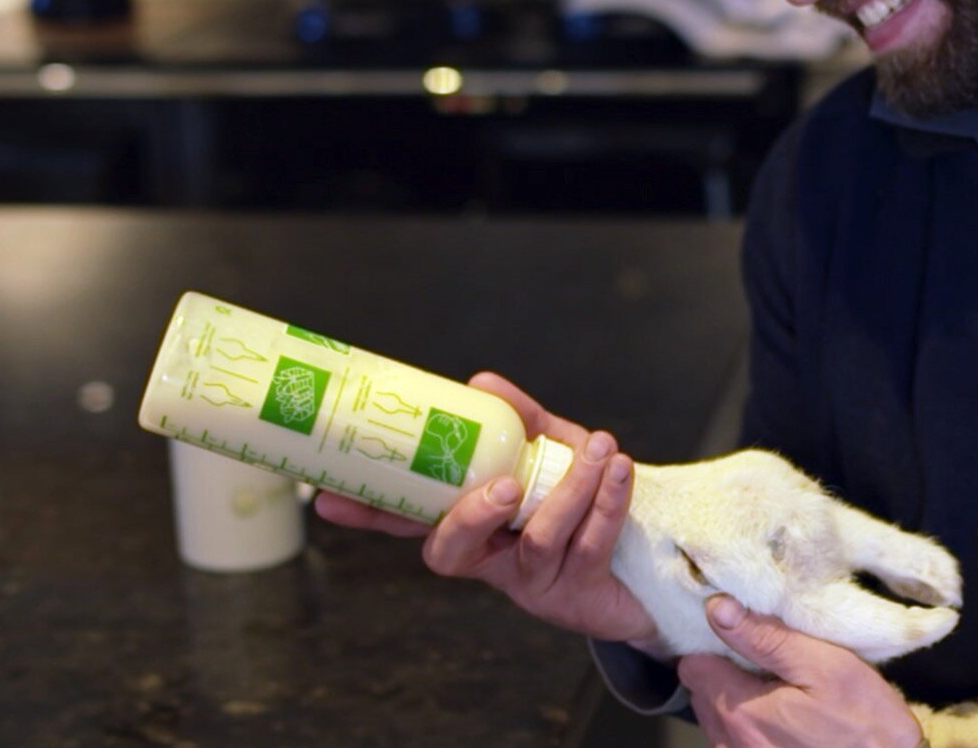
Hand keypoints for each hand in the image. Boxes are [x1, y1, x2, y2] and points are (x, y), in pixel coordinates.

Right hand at [314, 371, 659, 647]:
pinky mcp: (577, 593)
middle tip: (504, 485)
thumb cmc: (586, 499)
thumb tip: (481, 384)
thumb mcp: (553, 451)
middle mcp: (492, 559)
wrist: (649, 553)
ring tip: (598, 448)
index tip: (328, 498)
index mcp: (471, 524)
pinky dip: (606, 502)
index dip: (369, 513)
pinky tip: (617, 468)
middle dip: (470, 517)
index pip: (408, 520)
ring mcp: (532, 581)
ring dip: (571, 491)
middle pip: (451, 553)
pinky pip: (587, 546)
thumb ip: (522, 421)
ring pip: (537, 541)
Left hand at [678, 595, 922, 747]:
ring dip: (737, 698)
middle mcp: (731, 742)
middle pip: (702, 692)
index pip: (692, 665)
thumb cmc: (865, 722)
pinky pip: (735, 740)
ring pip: (716, 717)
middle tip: (769, 657)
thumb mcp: (824, 666)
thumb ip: (766, 638)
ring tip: (779, 686)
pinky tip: (785, 717)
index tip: (743, 632)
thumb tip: (717, 608)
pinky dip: (750, 724)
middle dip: (726, 669)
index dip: (714, 642)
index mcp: (742, 711)